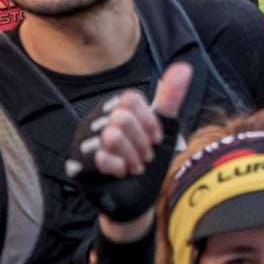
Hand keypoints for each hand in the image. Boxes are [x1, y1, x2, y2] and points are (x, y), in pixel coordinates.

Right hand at [70, 62, 193, 238]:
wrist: (138, 197)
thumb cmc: (147, 160)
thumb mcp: (164, 127)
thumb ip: (170, 97)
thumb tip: (184, 66)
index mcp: (114, 108)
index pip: (132, 100)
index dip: (150, 122)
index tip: (155, 138)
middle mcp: (95, 121)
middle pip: (123, 118)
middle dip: (142, 143)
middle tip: (143, 156)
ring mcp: (84, 142)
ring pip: (112, 136)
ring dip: (132, 156)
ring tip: (132, 165)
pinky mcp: (78, 165)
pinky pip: (100, 157)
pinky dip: (119, 168)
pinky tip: (120, 173)